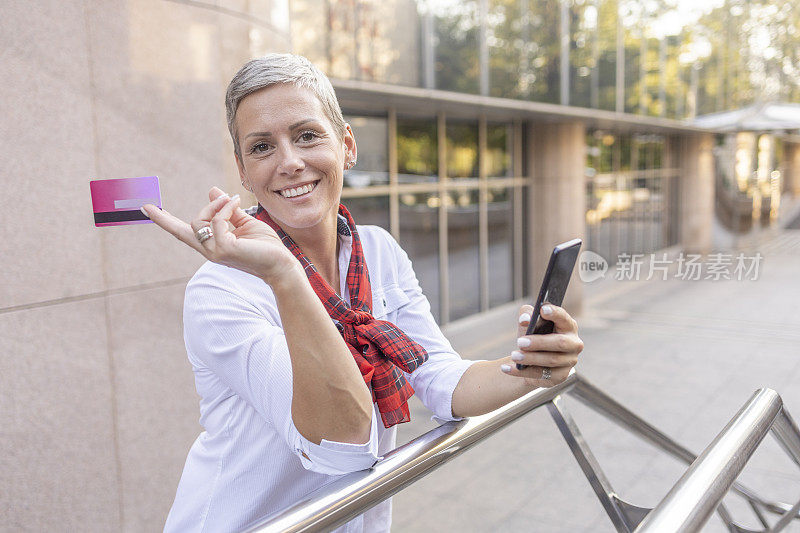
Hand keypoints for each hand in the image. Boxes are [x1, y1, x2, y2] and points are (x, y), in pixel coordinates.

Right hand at [141, 187, 299, 284]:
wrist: (281, 263)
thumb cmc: (265, 246)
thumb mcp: (244, 222)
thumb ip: (227, 209)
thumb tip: (213, 191)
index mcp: (211, 245)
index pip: (182, 233)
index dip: (164, 221)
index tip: (147, 208)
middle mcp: (209, 251)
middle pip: (186, 227)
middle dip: (205, 207)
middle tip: (226, 198)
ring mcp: (215, 252)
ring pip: (199, 223)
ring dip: (216, 206)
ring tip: (234, 200)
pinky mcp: (225, 250)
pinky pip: (216, 222)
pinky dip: (225, 208)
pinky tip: (236, 203)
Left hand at [501, 303, 583, 386]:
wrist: (530, 360)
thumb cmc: (533, 336)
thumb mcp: (529, 323)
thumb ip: (527, 315)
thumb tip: (524, 319)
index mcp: (568, 326)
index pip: (564, 318)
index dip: (555, 313)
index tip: (542, 309)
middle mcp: (574, 344)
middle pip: (560, 343)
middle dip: (539, 342)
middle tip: (520, 342)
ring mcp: (569, 361)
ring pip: (551, 360)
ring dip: (530, 358)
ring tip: (514, 356)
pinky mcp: (560, 376)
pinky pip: (541, 375)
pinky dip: (522, 372)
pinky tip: (508, 368)